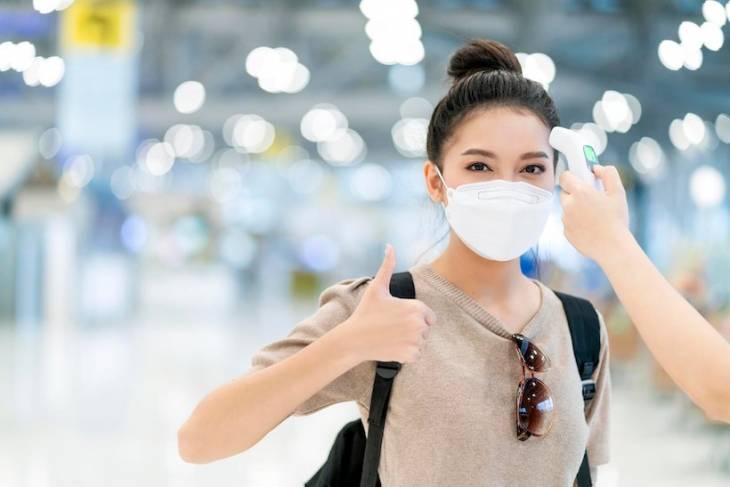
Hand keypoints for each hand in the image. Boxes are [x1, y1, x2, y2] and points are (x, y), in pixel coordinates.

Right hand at [339, 244, 435, 363]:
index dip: (414, 316)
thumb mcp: (377, 287)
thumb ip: (387, 266)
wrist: (354, 339)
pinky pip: (416, 354)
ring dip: (410, 341)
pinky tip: (392, 346)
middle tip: (392, 327)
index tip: (397, 317)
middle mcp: (419, 324)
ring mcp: (416, 341)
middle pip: (425, 329)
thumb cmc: (366, 312)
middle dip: (412, 329)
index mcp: (416, 307)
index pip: (428, 315)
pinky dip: (406, 353)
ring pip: (421, 342)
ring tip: (391, 336)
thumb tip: (389, 246)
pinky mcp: (411, 355)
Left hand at [559, 165, 630, 261]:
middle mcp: (569, 205)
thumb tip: (596, 168)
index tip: (579, 179)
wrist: (612, 247)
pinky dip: (576, 222)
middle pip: (565, 192)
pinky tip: (590, 226)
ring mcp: (565, 220)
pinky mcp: (566, 232)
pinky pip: (568, 222)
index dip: (572, 176)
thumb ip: (608, 174)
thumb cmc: (616, 220)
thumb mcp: (618, 192)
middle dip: (575, 193)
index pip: (565, 176)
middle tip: (591, 198)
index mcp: (580, 192)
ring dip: (576, 209)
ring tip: (594, 215)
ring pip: (567, 208)